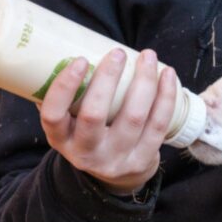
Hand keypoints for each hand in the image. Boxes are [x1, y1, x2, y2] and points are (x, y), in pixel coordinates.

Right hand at [37, 47, 176, 194]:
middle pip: (94, 116)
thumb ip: (70, 95)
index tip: (81, 60)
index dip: (64, 87)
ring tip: (148, 56)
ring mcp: (115, 160)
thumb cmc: (91, 133)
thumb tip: (71, 46)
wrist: (116, 175)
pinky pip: (158, 125)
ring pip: (133, 118)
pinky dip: (166, 97)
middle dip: (108, 79)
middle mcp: (85, 153)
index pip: (53, 115)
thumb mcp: (71, 122)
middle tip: (118, 53)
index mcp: (61, 139)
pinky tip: (167, 75)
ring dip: (144, 82)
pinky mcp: (142, 161)